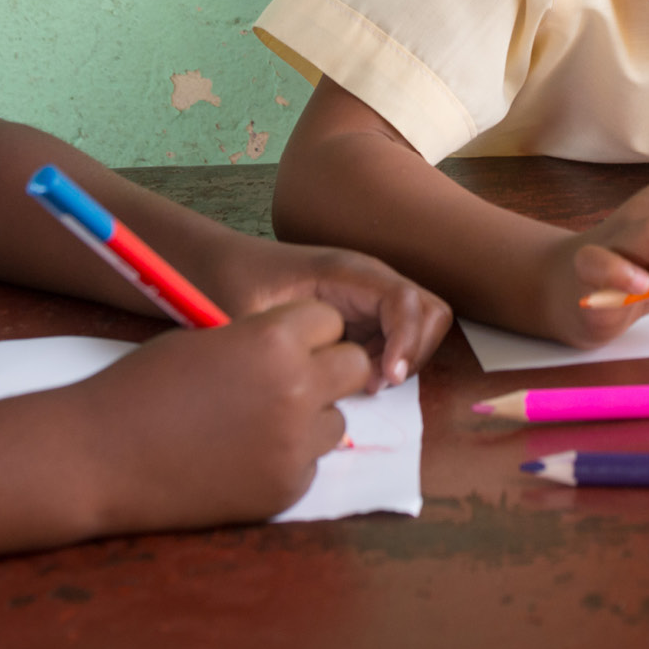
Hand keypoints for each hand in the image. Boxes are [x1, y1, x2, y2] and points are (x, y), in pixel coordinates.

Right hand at [72, 300, 370, 532]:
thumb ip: (261, 341)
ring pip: (336, 420)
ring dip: (308, 417)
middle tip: (286, 378)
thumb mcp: (208, 339)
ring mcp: (294, 446)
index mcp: (273, 340)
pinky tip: (237, 457)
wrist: (102, 455)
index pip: (330, 321)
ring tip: (252, 421)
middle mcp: (296, 389)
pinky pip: (309, 464)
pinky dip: (284, 459)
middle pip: (353, 367)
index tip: (284, 341)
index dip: (307, 330)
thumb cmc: (146, 385)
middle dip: (326, 369)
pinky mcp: (286, 490)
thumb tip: (302, 347)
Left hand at [214, 239, 452, 391]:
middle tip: (375, 381)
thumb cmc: (231, 284)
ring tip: (364, 381)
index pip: (404, 299)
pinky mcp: (362, 315)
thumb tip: (313, 382)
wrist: (219, 267)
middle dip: (414, 352)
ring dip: (403, 360)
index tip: (386, 378)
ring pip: (420, 327)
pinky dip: (388, 363)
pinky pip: (397, 339)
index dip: (406, 339)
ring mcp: (368, 296)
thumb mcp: (249, 315)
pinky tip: (354, 378)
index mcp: (345, 271)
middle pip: (429, 312)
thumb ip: (279, 345)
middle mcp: (367, 279)